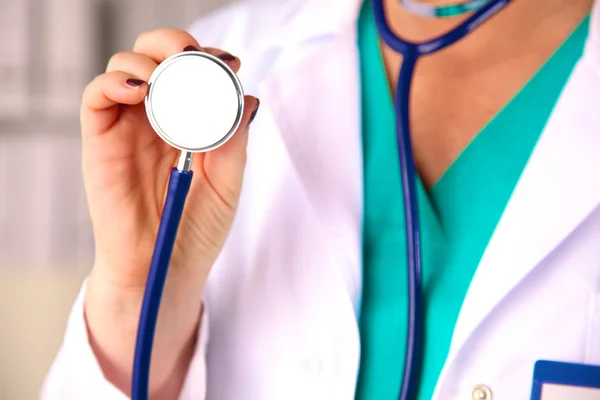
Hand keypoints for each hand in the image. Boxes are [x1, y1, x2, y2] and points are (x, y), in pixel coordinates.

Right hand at [80, 28, 258, 397]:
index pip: (192, 72)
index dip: (208, 58)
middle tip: (196, 56)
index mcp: (188, 123)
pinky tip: (140, 88)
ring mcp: (127, 126)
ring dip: (148, 59)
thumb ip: (233, 141)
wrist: (163, 268)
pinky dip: (114, 80)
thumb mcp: (227, 183)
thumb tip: (250, 98)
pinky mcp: (99, 140)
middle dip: (174, 44)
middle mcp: (156, 118)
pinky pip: (96, 96)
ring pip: (125, 66)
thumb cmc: (196, 230)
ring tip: (170, 75)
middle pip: (156, 57)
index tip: (231, 63)